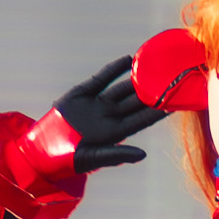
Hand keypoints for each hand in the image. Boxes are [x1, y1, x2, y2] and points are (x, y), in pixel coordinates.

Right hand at [52, 55, 167, 171]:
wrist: (45, 148)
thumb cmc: (72, 159)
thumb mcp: (96, 157)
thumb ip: (118, 154)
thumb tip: (143, 155)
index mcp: (116, 133)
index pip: (141, 120)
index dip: (157, 112)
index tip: (174, 104)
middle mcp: (110, 116)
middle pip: (135, 102)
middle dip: (152, 92)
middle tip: (170, 80)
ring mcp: (97, 104)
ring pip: (122, 88)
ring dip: (137, 78)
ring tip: (153, 66)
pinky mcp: (82, 93)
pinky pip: (101, 78)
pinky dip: (114, 69)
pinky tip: (128, 60)